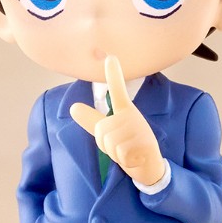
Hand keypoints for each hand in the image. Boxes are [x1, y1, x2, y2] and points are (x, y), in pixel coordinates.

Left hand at [69, 56, 166, 186]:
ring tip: (128, 152)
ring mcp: (140, 129)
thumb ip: (91, 120)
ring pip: (110, 144)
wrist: (149, 164)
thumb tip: (72, 107)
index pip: (118, 90)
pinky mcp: (144, 143)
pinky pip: (120, 154)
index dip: (114, 74)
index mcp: (124, 111)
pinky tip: (135, 158)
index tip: (111, 57)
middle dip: (106, 146)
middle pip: (101, 131)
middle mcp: (132, 116)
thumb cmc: (127, 146)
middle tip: (121, 147)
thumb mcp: (109, 132)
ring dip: (116, 154)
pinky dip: (125, 161)